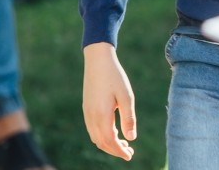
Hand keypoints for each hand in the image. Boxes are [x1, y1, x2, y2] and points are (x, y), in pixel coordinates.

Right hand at [83, 42, 136, 160]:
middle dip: (115, 150)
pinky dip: (103, 135)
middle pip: (102, 143)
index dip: (120, 151)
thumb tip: (132, 138)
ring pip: (96, 137)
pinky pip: (93, 129)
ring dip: (109, 144)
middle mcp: (91, 117)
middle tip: (129, 152)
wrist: (98, 61)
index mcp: (102, 115)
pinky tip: (114, 131)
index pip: (110, 141)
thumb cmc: (115, 77)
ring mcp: (87, 113)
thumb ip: (128, 118)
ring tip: (124, 143)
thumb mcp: (126, 96)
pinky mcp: (86, 108)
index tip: (130, 156)